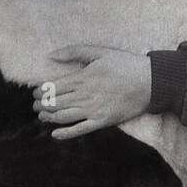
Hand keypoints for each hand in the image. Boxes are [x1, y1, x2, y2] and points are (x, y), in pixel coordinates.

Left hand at [32, 44, 151, 139]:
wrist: (151, 82)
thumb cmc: (125, 64)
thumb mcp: (100, 51)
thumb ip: (74, 52)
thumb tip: (50, 55)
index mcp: (83, 77)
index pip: (52, 87)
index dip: (39, 91)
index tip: (35, 93)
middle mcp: (85, 95)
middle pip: (54, 103)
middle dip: (40, 105)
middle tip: (35, 106)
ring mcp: (93, 109)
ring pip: (63, 116)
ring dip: (48, 118)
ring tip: (42, 116)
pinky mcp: (103, 121)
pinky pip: (80, 129)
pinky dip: (65, 134)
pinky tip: (55, 135)